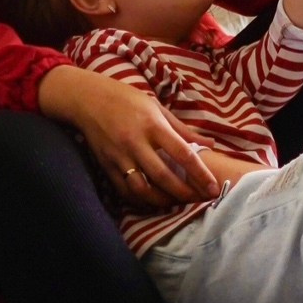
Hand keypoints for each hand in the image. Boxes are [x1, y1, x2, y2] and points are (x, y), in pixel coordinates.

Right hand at [37, 63, 220, 210]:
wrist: (88, 99)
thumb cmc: (126, 99)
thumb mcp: (157, 107)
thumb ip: (183, 129)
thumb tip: (211, 143)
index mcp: (153, 125)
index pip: (183, 154)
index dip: (201, 174)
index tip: (214, 188)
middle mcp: (136, 142)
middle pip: (165, 177)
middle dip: (185, 193)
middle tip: (200, 200)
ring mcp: (120, 156)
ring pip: (143, 189)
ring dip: (163, 201)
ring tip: (177, 203)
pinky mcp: (107, 165)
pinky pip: (125, 191)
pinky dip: (140, 200)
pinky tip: (153, 201)